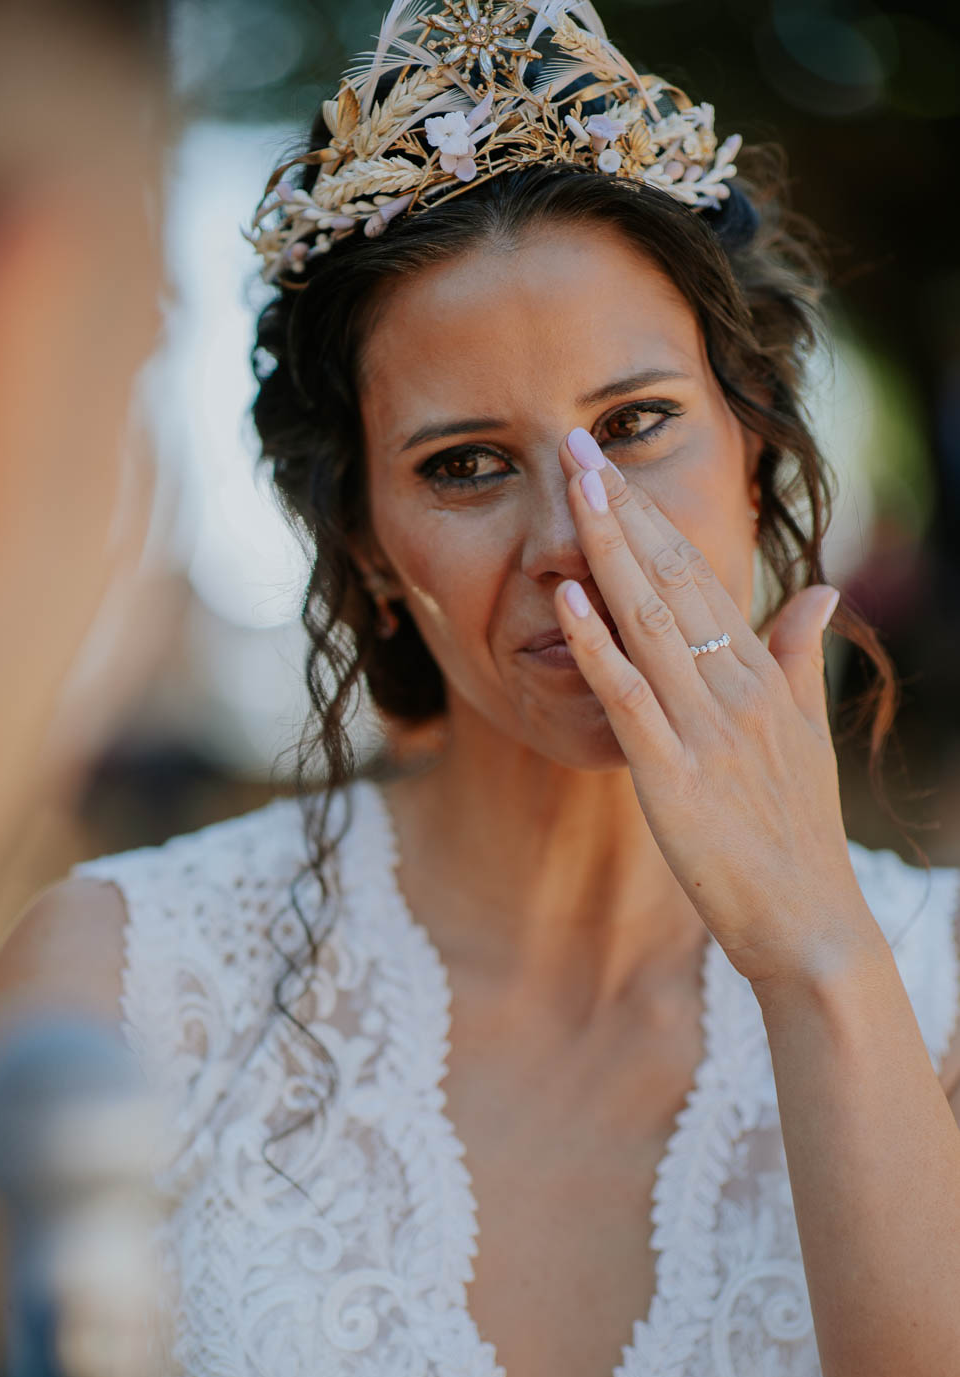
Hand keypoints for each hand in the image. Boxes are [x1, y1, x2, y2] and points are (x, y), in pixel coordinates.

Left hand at [552, 432, 876, 988]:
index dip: (652, 520)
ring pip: (651, 624)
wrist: (809, 921)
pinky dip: (598, 648)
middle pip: (673, 582)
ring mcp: (706, 732)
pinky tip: (568, 600)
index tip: (611, 469)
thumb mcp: (806, 735)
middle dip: (622, 511)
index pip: (701, 578)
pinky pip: (631, 700)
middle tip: (576, 446)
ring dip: (606, 553)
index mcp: (762, 678)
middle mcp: (737, 691)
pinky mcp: (675, 779)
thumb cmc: (799, 834)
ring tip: (571, 491)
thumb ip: (801, 659)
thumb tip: (817, 594)